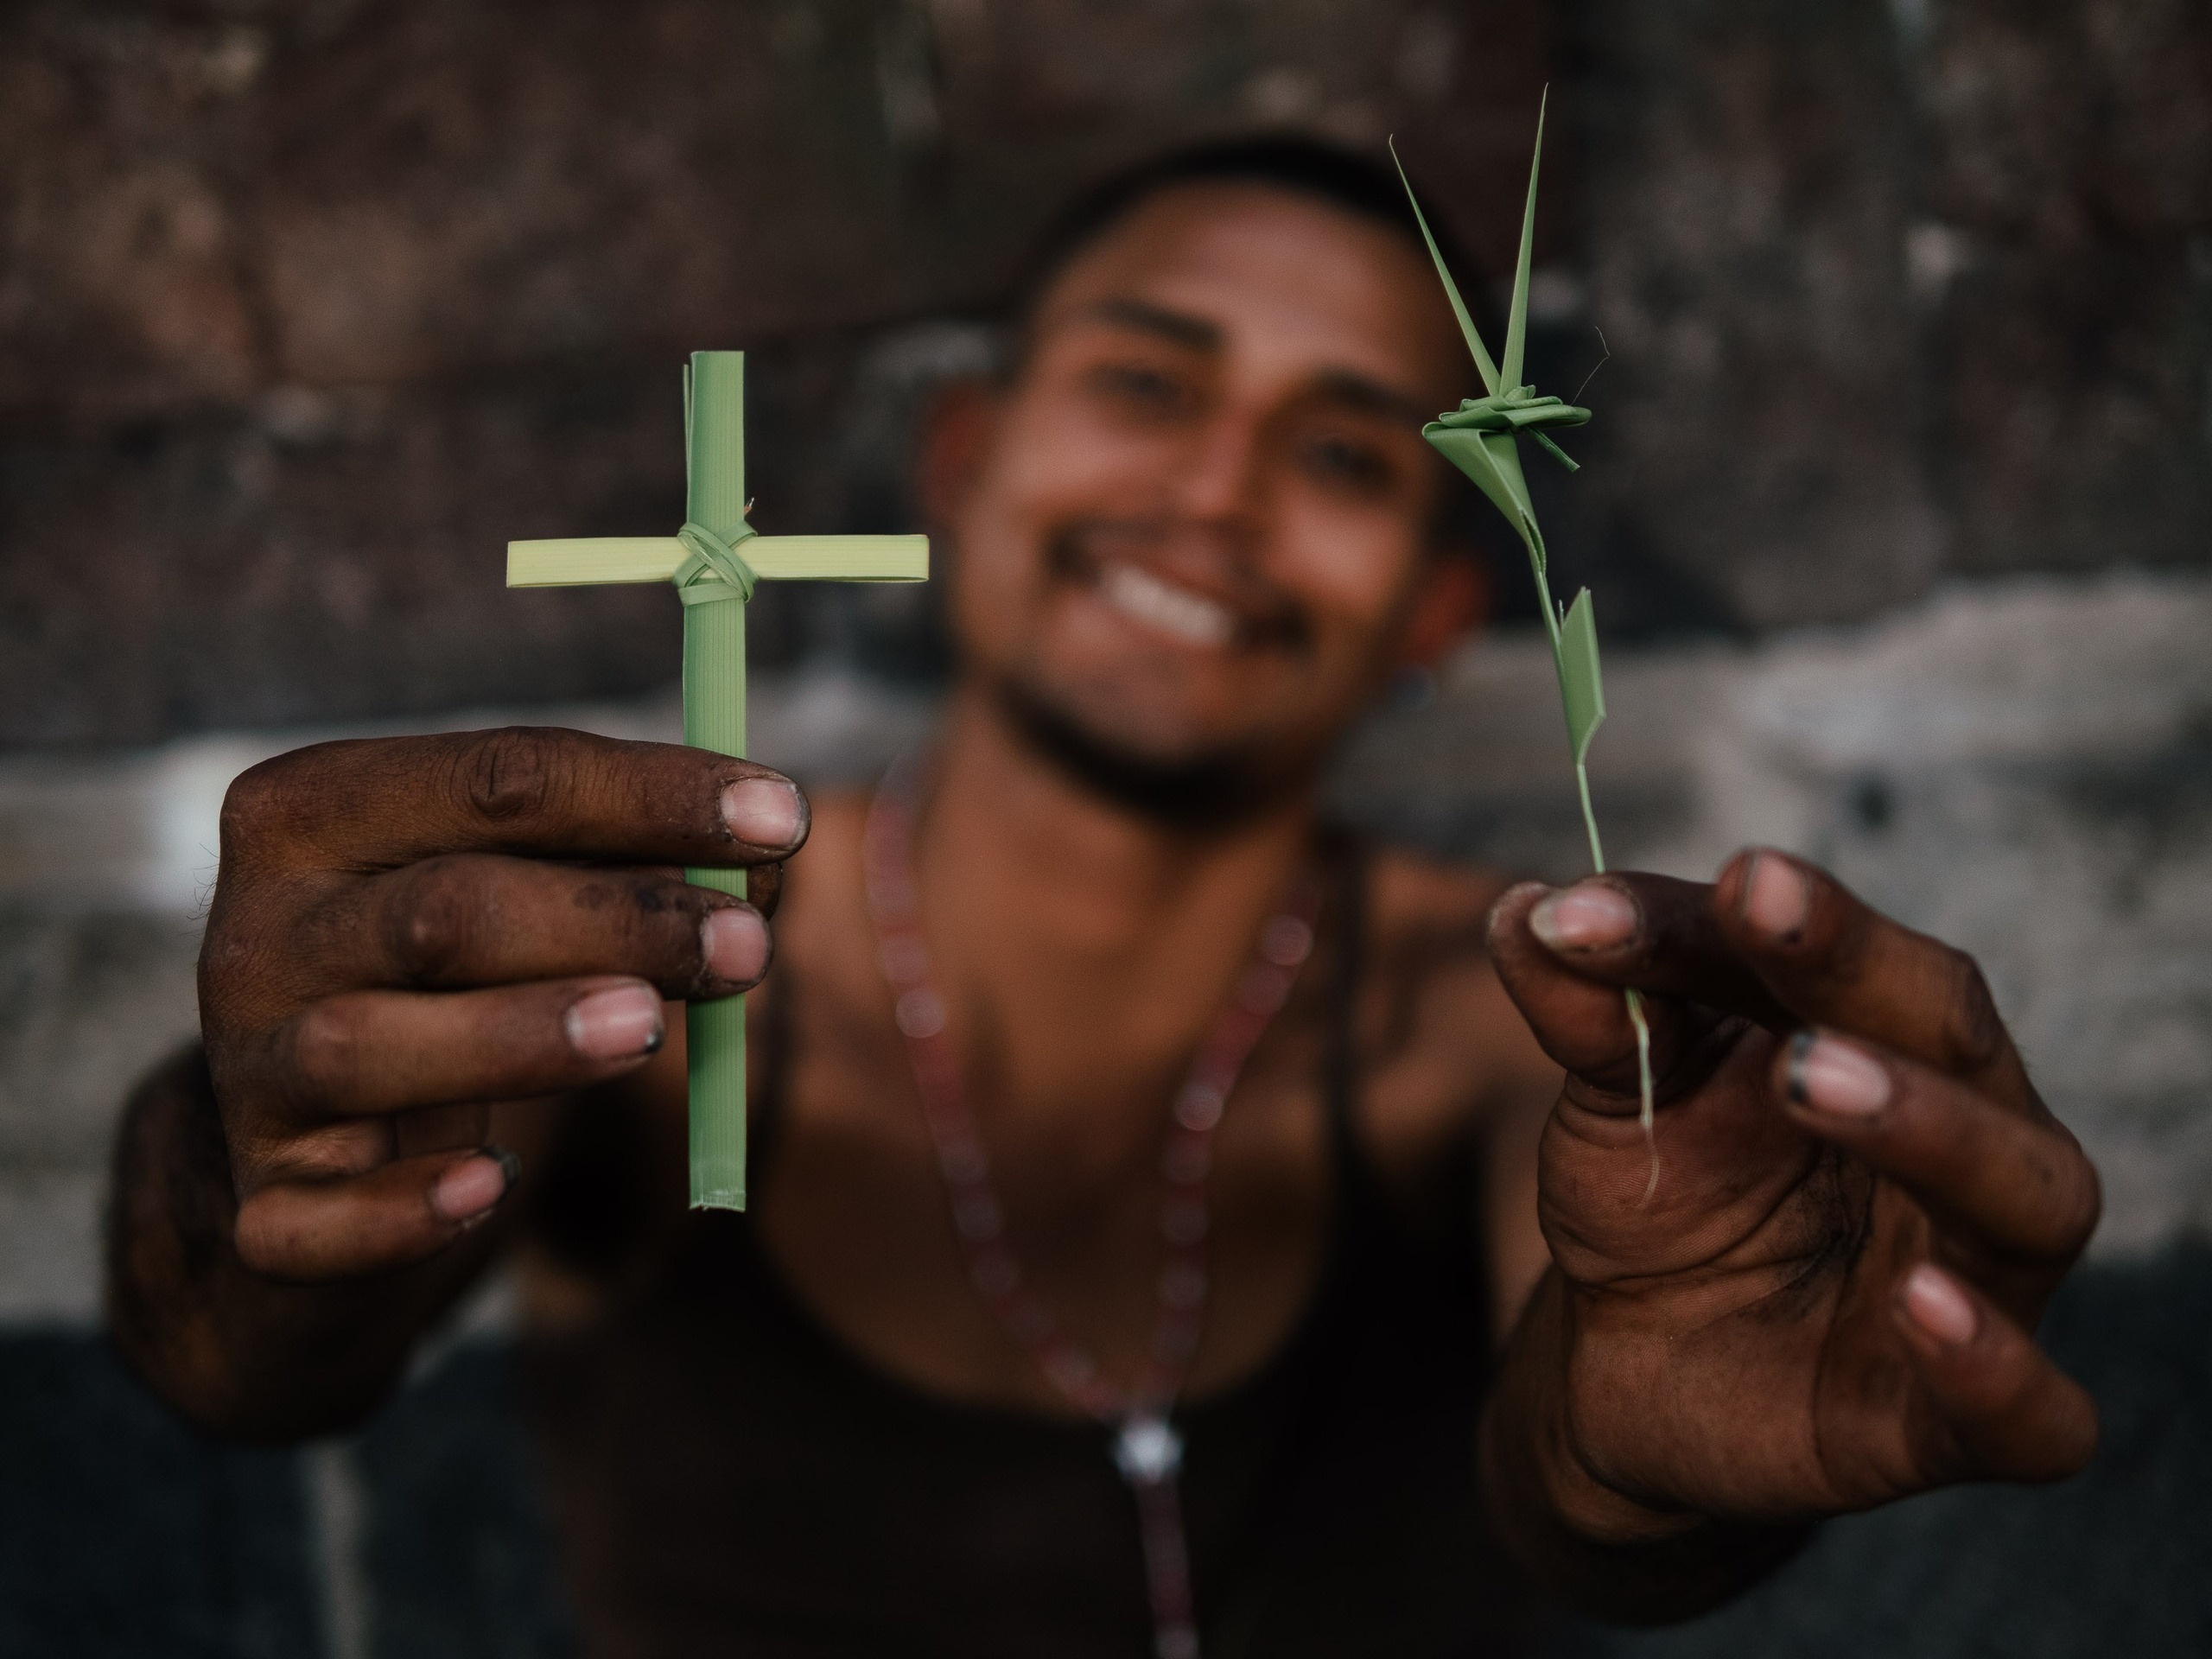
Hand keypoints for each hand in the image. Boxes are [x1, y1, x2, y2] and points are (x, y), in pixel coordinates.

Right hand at [199, 727, 806, 1281]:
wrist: (318, 1151)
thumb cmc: (455, 980)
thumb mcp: (530, 898)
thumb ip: (636, 867)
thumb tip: (764, 865)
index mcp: (318, 810)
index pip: (498, 781)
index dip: (648, 796)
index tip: (785, 817)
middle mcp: (261, 929)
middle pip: (446, 911)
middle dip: (613, 922)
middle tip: (751, 945)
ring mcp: (250, 1071)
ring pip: (374, 1047)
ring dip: (522, 1036)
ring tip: (648, 1032)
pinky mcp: (264, 1207)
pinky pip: (321, 1219)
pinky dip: (404, 1206)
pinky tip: (489, 1187)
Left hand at [1486, 850, 2098, 1533]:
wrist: (1631, 1365)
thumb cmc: (1657, 1198)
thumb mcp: (1609, 1101)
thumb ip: (1586, 1012)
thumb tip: (1522, 910)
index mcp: (1884, 1041)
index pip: (1853, 956)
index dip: (1788, 915)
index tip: (1716, 878)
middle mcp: (1965, 1141)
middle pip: (1955, 1038)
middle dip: (1856, 975)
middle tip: (1760, 920)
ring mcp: (1978, 1280)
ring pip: (2027, 1194)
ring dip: (1929, 1127)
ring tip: (1811, 1079)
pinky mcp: (1949, 1422)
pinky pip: (2035, 1409)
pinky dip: (1996, 1364)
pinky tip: (1922, 1307)